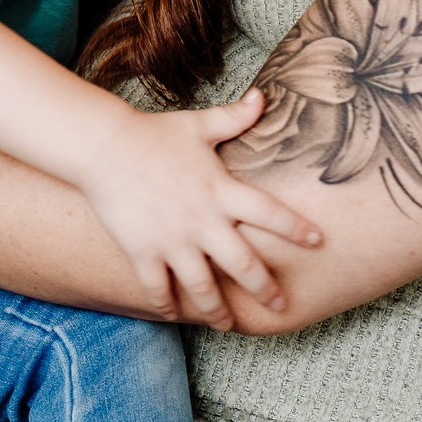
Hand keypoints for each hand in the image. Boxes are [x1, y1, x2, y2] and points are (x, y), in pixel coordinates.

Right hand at [73, 89, 323, 327]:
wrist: (103, 147)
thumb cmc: (154, 133)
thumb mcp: (199, 124)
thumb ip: (235, 117)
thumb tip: (264, 96)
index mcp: (221, 190)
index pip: (270, 213)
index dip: (296, 228)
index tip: (318, 242)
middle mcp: (202, 221)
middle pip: (243, 265)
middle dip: (265, 289)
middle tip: (281, 306)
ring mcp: (172, 240)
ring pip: (203, 288)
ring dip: (218, 311)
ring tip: (228, 325)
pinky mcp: (143, 251)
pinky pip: (158, 289)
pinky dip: (167, 306)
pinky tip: (175, 315)